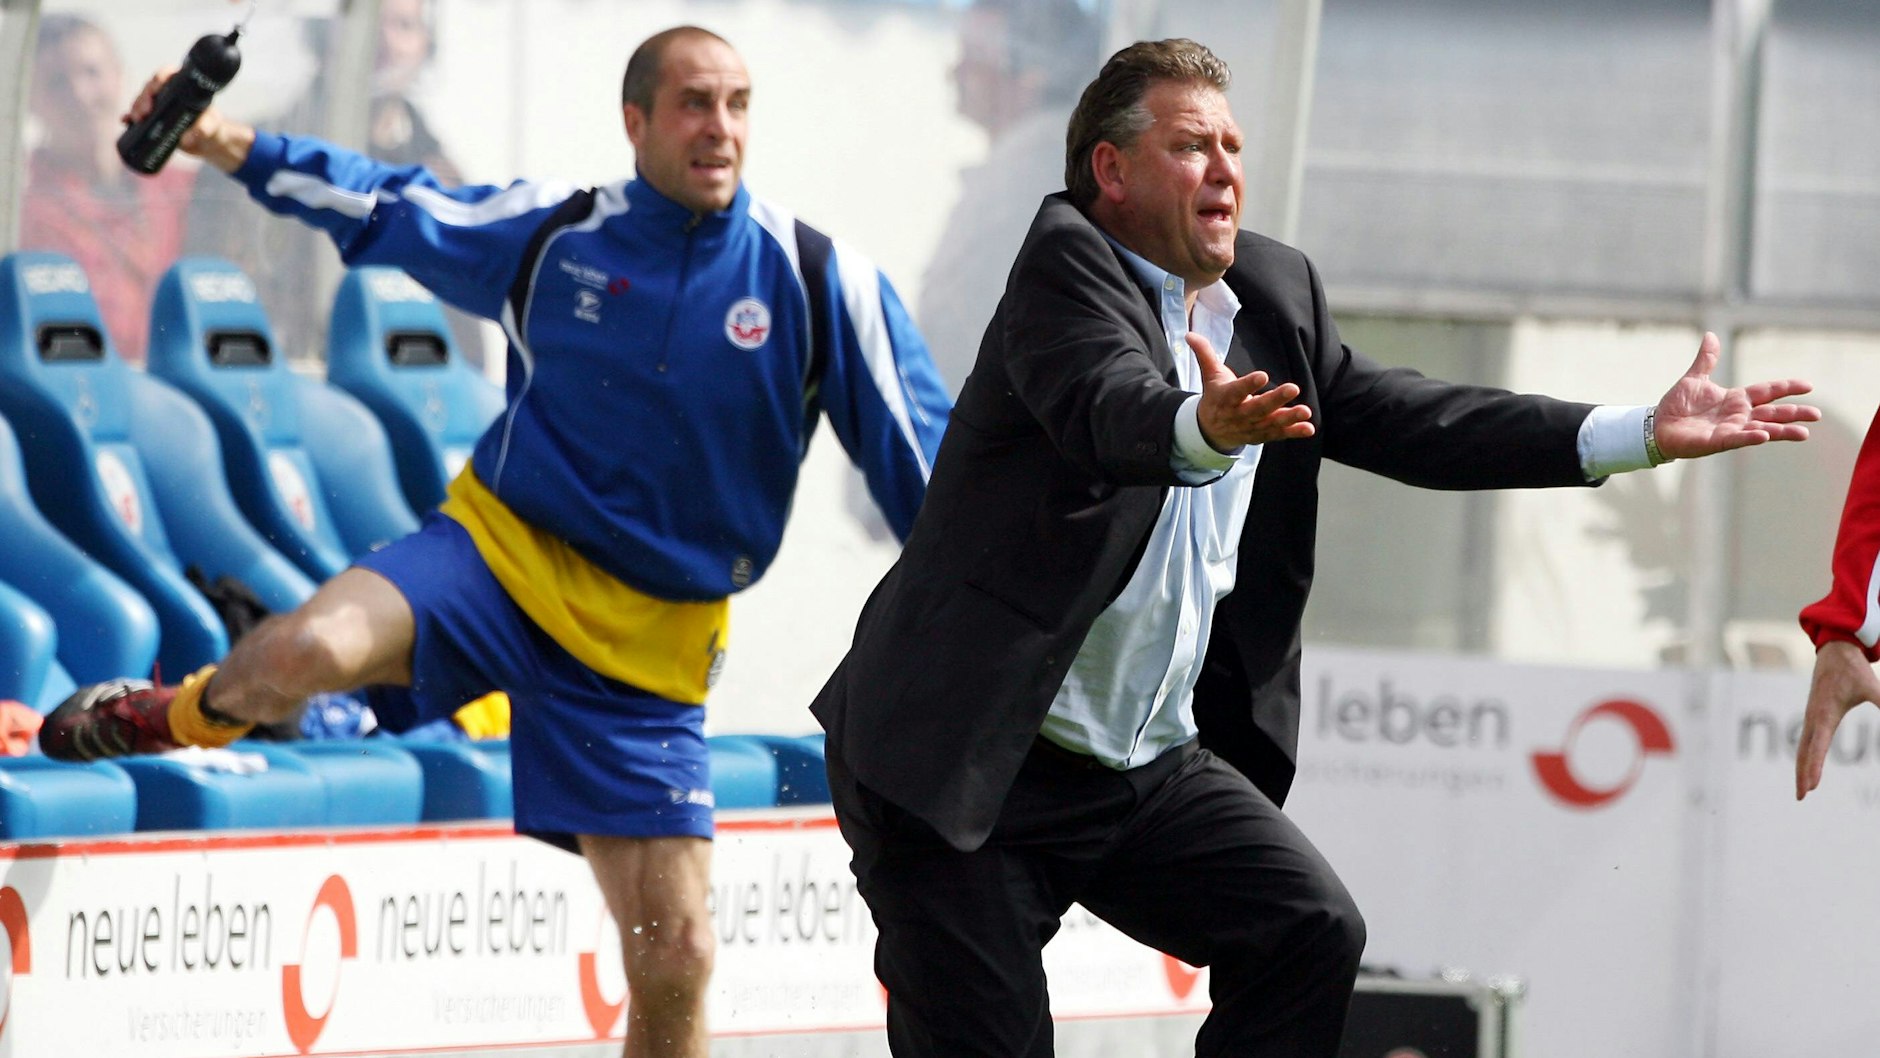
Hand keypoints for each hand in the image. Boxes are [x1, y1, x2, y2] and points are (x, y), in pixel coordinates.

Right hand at [122, 66, 255, 172]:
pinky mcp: (153, 118)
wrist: (207, 141)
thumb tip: (186, 138)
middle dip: (144, 98)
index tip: (156, 91)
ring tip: (137, 119)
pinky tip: (125, 121)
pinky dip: (129, 118)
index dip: (158, 79)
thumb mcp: (212, 126)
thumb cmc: (211, 125)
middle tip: (145, 112)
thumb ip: (203, 129)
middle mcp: (167, 92)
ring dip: (135, 108)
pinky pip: (137, 115)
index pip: (167, 74)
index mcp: (182, 86)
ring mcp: (158, 105)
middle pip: (150, 88)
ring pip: (141, 100)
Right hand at [1191, 332, 1313, 450]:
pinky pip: (1278, 434)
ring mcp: (1251, 427)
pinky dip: (1293, 432)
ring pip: (1270, 423)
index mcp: (1225, 398)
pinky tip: (1308, 428)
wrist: (1209, 431)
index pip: (1236, 391)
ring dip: (1288, 418)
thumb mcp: (1209, 375)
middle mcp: (1238, 414)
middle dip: (1275, 400)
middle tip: (1293, 388)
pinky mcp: (1261, 435)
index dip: (1248, 385)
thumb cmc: (1215, 396)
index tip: (1263, 375)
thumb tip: (1189, 334)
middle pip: (1257, 408)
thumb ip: (1204, 354)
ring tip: (1305, 411)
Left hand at [1653, 332, 1819, 458]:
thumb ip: (1707, 359)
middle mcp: (1738, 415)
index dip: (1786, 387)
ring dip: (1782, 431)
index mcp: (1736, 399)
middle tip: (1816, 415)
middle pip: (1772, 413)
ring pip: (1762, 429)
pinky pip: (1737, 439)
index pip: (1767, 392)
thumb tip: (1711, 335)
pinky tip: (1765, 435)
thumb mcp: (1694, 378)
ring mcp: (1730, 430)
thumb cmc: (1677, 405)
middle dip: (1794, 413)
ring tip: (1803, 433)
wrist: (1656, 425)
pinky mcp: (1717, 441)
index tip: (1808, 385)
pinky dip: (1751, 437)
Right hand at [1796, 640, 1879, 799]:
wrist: (1834, 650)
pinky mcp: (1812, 715)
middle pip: (1804, 752)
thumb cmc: (1853, 669)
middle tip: (1801, 797)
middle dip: (1801, 775)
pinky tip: (1805, 766)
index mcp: (1825, 713)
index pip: (1818, 746)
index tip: (1812, 786)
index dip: (1815, 766)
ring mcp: (1810, 717)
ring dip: (1801, 768)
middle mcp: (1813, 718)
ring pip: (1802, 748)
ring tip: (1803, 789)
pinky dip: (1803, 756)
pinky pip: (1805, 741)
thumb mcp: (1872, 687)